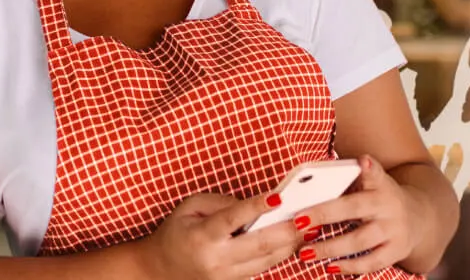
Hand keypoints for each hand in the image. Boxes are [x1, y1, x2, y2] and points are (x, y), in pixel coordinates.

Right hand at [139, 191, 301, 279]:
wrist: (159, 271)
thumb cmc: (176, 232)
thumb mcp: (189, 207)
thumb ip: (221, 202)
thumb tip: (253, 204)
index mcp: (202, 236)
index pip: (233, 218)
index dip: (256, 207)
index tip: (278, 197)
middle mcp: (216, 260)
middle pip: (259, 245)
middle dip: (286, 230)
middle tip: (308, 216)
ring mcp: (226, 276)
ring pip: (266, 261)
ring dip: (290, 244)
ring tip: (310, 227)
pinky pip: (261, 269)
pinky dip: (280, 255)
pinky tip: (294, 242)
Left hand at [292, 155, 423, 275]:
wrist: (418, 218)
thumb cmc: (381, 198)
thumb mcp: (372, 181)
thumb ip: (351, 178)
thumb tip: (316, 177)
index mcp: (381, 184)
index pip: (374, 172)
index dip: (369, 167)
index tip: (363, 161)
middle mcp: (388, 206)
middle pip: (355, 208)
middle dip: (325, 214)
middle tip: (299, 221)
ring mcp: (394, 230)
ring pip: (359, 240)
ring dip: (329, 248)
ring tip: (305, 253)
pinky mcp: (396, 252)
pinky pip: (370, 263)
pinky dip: (349, 266)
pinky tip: (329, 267)